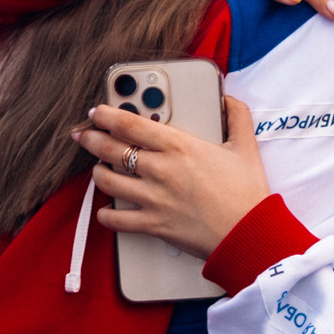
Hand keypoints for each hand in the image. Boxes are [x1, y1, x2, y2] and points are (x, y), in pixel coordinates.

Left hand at [76, 97, 270, 260]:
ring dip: (97, 173)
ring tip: (96, 169)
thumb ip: (236, 118)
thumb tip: (229, 99)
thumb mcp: (246, 147)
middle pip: (112, 149)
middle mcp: (160, 169)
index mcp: (179, 146)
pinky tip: (105, 211)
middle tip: (83, 135)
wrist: (250, 234)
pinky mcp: (154, 224)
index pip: (130, 124)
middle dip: (91, 139)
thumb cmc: (248, 193)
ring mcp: (154, 198)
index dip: (106, 115)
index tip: (97, 112)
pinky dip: (107, 215)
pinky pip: (118, 220)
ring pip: (108, 181)